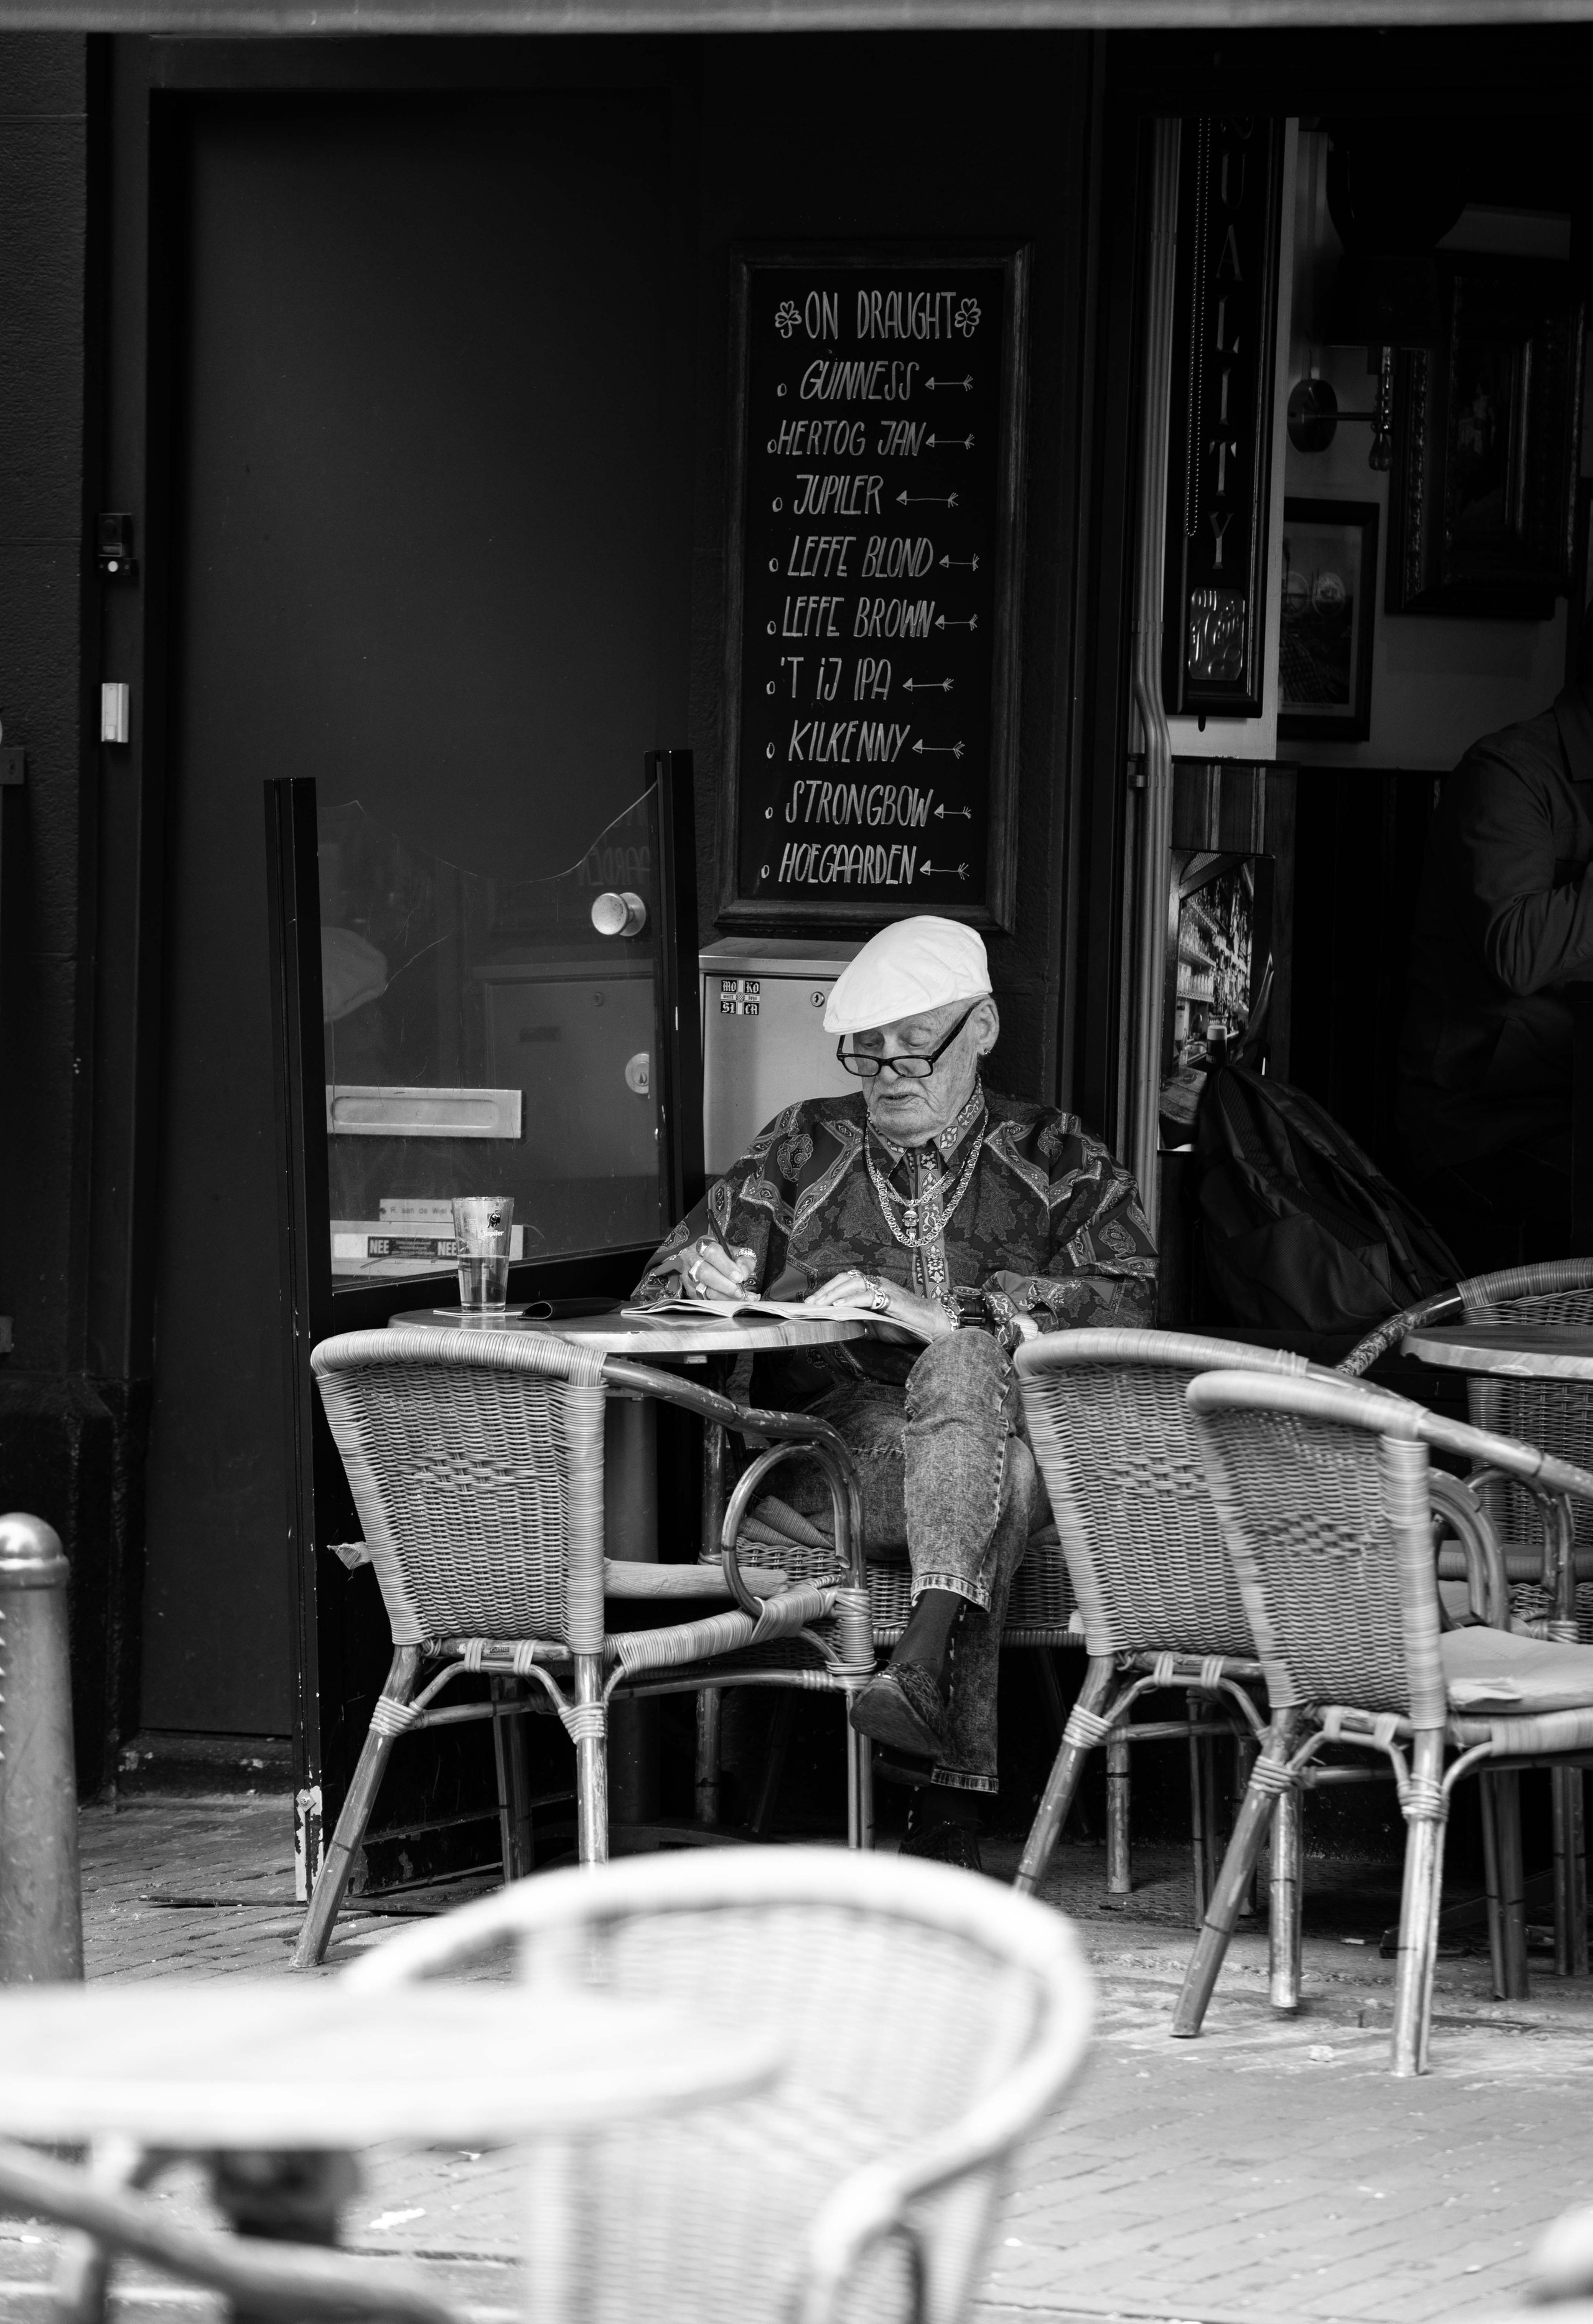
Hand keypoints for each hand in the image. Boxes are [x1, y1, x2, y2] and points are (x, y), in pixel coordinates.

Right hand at [679, 1238, 757, 1301]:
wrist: (708, 1261)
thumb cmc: (723, 1256)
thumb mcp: (736, 1252)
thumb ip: (744, 1260)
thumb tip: (744, 1273)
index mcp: (704, 1244)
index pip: (712, 1253)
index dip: (726, 1266)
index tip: (739, 1277)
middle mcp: (692, 1258)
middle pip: (705, 1273)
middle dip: (725, 1285)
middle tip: (739, 1291)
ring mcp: (688, 1275)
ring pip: (703, 1288)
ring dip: (725, 1296)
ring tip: (742, 1297)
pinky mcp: (690, 1289)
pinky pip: (705, 1298)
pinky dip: (722, 1301)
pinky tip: (734, 1300)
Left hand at [808, 1268, 955, 1341]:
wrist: (930, 1324)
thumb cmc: (903, 1323)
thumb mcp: (874, 1324)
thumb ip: (857, 1321)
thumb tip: (836, 1325)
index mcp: (872, 1286)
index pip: (844, 1282)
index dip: (827, 1289)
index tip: (811, 1301)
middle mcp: (876, 1282)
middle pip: (845, 1280)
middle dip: (825, 1291)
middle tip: (810, 1303)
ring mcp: (884, 1288)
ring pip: (853, 1284)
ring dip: (833, 1294)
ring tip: (819, 1304)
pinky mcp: (890, 1298)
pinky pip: (867, 1296)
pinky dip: (851, 1300)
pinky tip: (839, 1306)